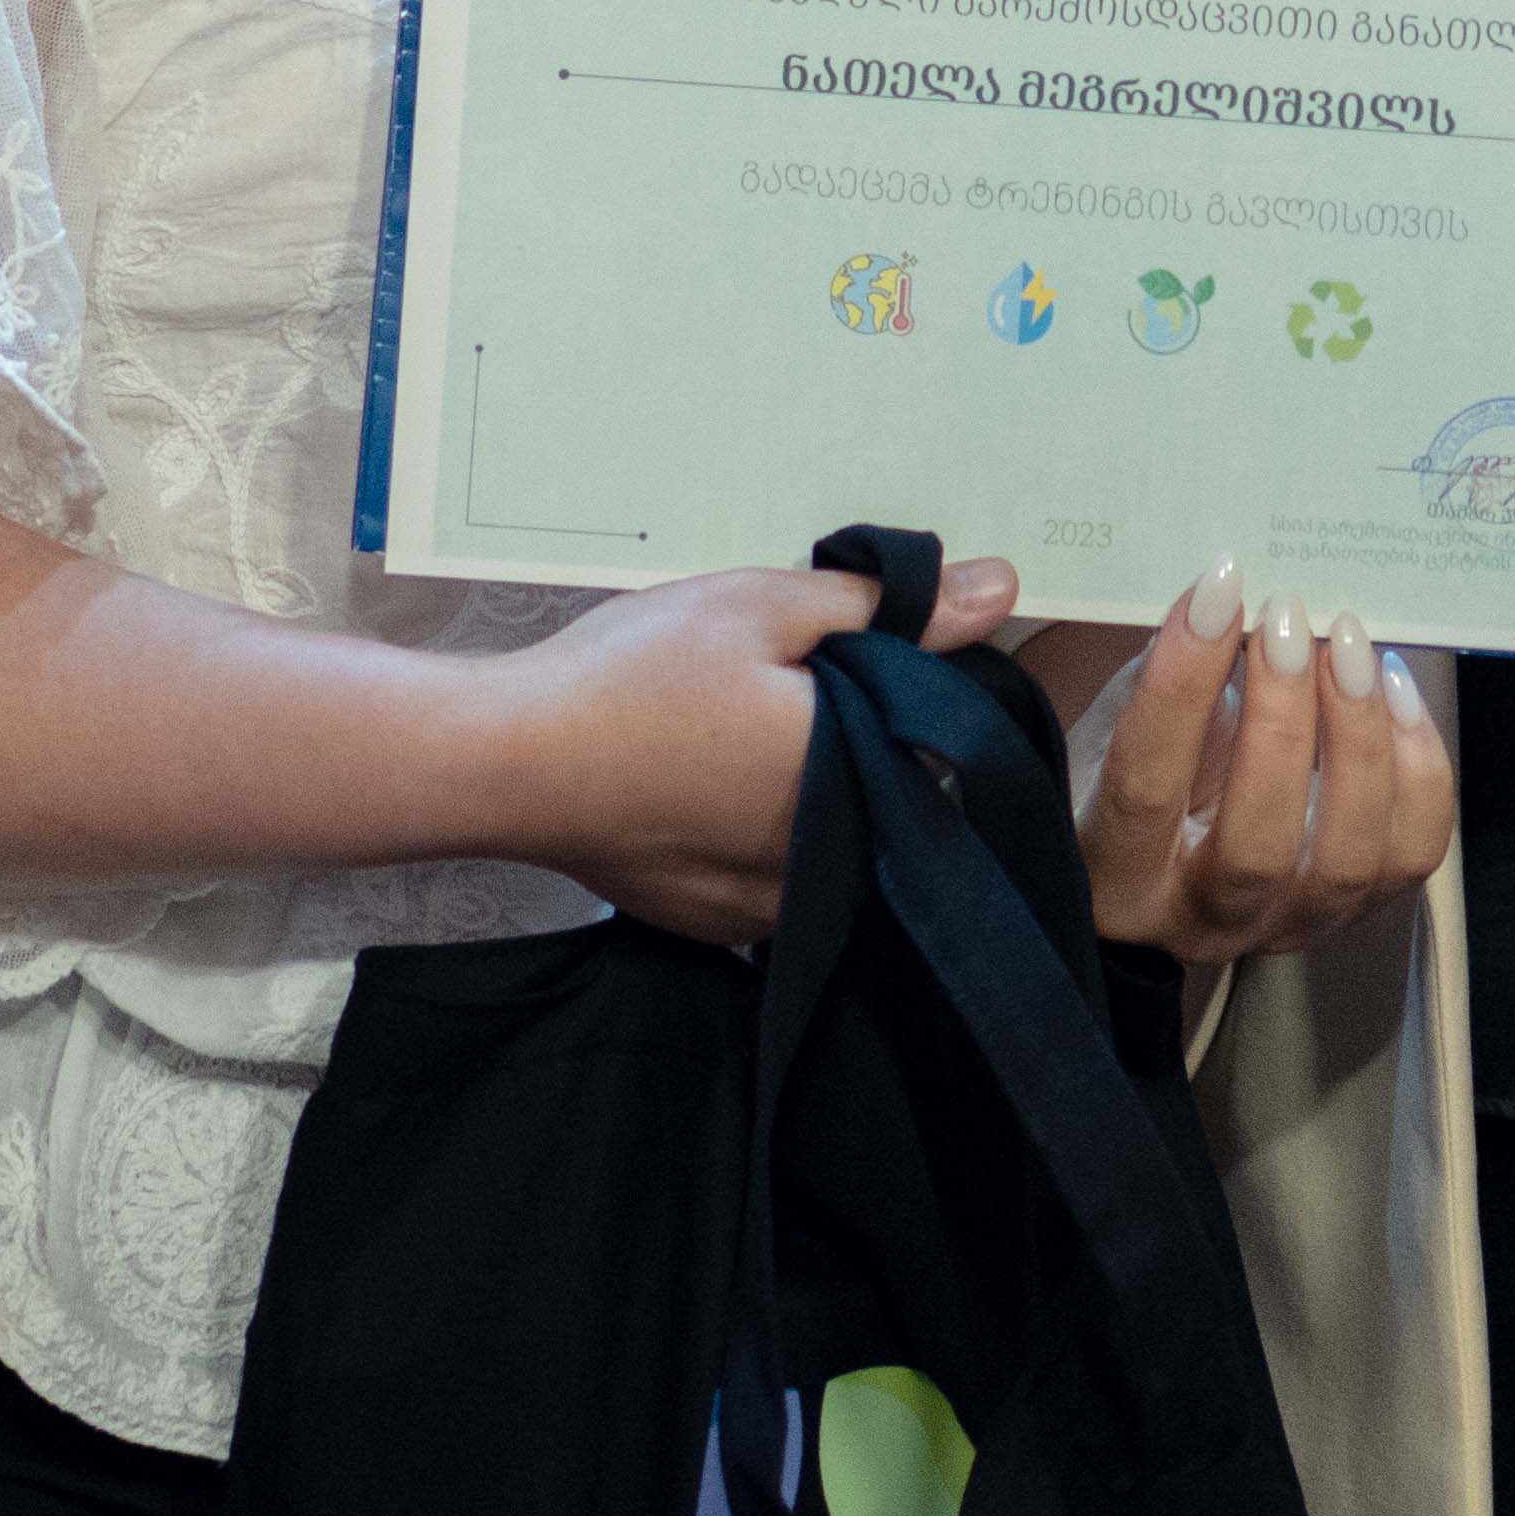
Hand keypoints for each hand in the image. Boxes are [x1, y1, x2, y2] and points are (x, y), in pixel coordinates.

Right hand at [490, 548, 1018, 942]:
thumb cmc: (637, 677)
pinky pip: (782, 881)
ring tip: (761, 740)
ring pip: (842, 848)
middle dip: (883, 748)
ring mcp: (775, 906)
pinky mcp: (720, 925)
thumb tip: (1004, 590)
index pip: (957, 745)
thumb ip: (886, 606)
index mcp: (862, 778)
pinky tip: (721, 794)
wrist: (510, 767)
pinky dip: (773, 840)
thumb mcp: (761, 608)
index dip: (943, 694)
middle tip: (814, 690)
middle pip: (900, 802)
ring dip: (832, 803)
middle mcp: (835, 862)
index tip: (908, 660)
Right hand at [1028, 560, 1452, 970]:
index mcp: (1119, 878)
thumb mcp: (1117, 729)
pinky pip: (1410, 849)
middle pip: (1259, 844)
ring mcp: (1291, 925)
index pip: (1148, 785)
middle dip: (1283, 717)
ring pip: (1347, 856)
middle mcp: (1206, 921)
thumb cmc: (1140, 775)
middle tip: (1290, 618)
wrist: (1182, 866)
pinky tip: (1391, 689)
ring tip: (1350, 645)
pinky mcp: (1359, 912)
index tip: (1218, 588)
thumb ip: (1163, 681)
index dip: (1182, 683)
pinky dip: (1416, 764)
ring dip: (1359, 736)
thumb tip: (1229, 600)